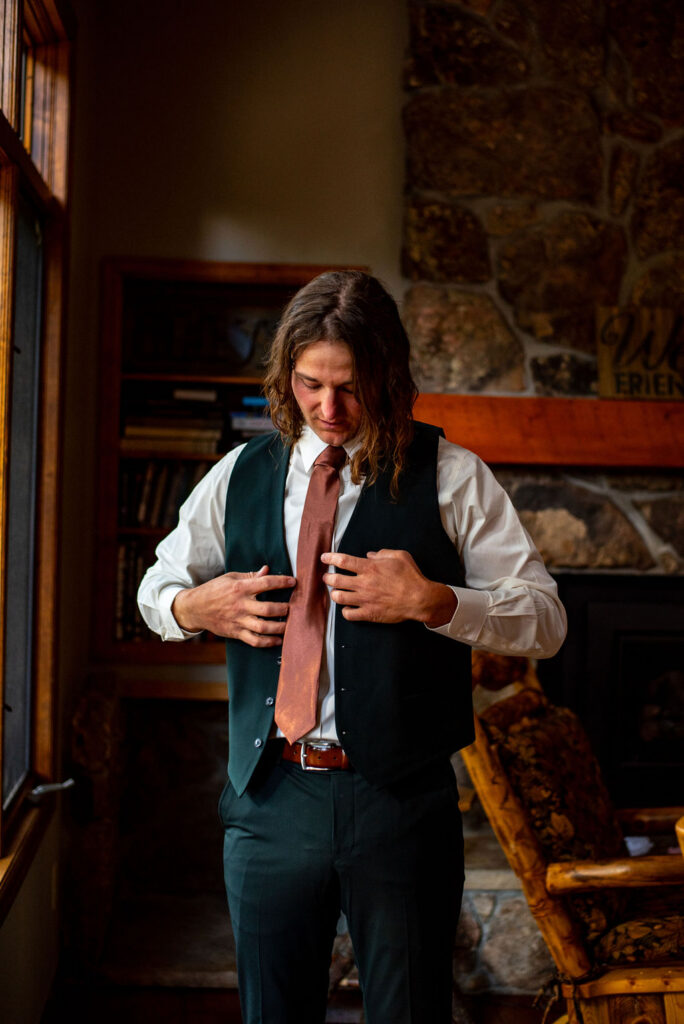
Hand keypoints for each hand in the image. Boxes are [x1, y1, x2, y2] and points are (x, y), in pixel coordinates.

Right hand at [171, 565, 294, 646]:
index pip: (266, 583)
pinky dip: (268, 642)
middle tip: (293, 607)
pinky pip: (254, 641)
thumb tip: (267, 570)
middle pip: (268, 609)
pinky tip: (278, 640)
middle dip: (284, 609)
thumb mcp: (230, 578)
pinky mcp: (236, 633)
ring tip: (289, 624)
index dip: (282, 582)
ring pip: (263, 628)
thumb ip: (250, 576)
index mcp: (240, 588)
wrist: (194, 608)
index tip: (294, 582)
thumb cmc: (213, 590)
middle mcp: (241, 605)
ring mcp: (238, 621)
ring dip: (280, 627)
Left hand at [321, 549, 456, 626]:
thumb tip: (370, 554)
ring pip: (338, 597)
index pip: (342, 560)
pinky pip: (348, 614)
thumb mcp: (400, 556)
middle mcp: (364, 583)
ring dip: (334, 593)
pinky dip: (345, 610)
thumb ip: (382, 553)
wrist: (419, 599)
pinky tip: (347, 607)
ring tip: (335, 591)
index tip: (324, 558)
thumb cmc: (411, 577)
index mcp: (370, 568)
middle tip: (328, 576)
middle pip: (335, 580)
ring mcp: (365, 600)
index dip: (330, 558)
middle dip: (328, 577)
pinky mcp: (369, 614)